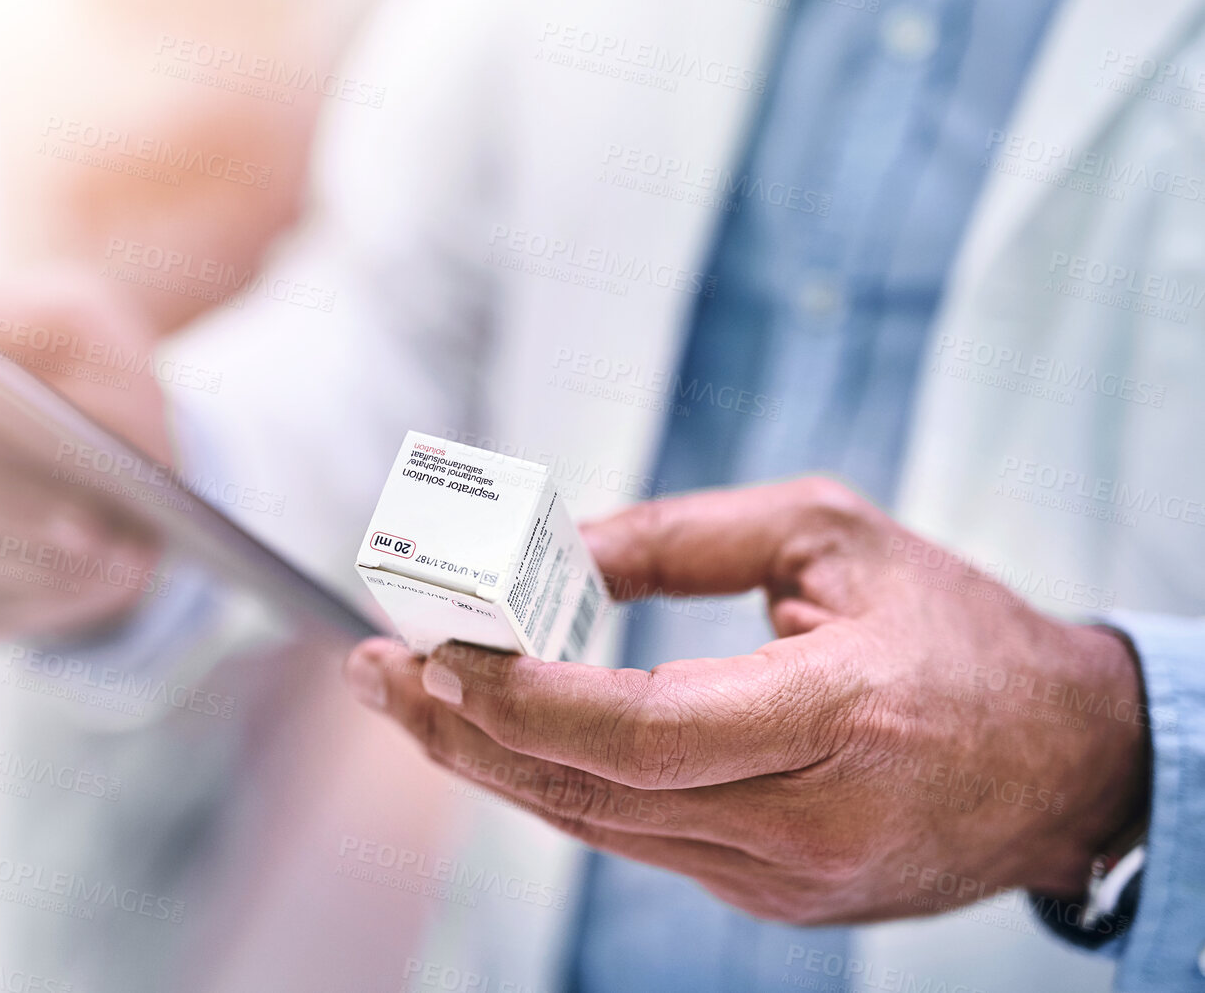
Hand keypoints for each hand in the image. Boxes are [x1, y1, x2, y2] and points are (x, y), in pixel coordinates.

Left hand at [342, 476, 1150, 923]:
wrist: (1064, 766)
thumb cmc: (954, 631)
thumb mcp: (831, 535)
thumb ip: (681, 537)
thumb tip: (550, 558)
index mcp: (845, 717)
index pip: (640, 731)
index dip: (521, 698)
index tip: (433, 650)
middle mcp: (810, 821)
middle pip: (591, 791)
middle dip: (462, 730)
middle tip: (372, 670)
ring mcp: (788, 879)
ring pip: (597, 828)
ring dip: (487, 762)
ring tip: (402, 698)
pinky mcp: (772, 900)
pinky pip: (634, 841)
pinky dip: (554, 786)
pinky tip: (492, 738)